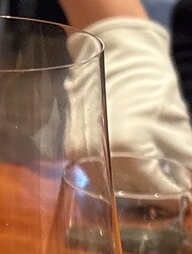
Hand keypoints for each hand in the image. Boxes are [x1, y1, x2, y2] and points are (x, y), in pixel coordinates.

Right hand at [66, 16, 191, 193]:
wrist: (114, 55)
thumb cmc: (150, 83)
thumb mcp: (175, 119)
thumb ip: (183, 156)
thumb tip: (187, 183)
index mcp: (130, 145)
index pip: (153, 185)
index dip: (170, 195)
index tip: (180, 198)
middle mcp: (100, 153)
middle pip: (128, 191)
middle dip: (149, 196)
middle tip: (164, 197)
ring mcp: (82, 152)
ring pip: (107, 187)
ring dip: (128, 190)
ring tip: (146, 187)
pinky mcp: (73, 148)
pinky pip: (93, 174)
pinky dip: (110, 178)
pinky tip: (124, 174)